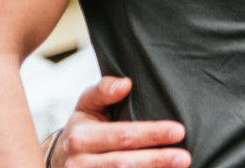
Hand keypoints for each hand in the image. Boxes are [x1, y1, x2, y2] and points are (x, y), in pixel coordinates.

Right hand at [53, 78, 188, 167]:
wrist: (59, 160)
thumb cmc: (83, 127)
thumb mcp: (87, 105)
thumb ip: (104, 90)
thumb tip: (125, 84)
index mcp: (81, 138)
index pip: (122, 135)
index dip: (151, 134)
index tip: (179, 131)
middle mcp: (80, 163)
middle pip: (123, 164)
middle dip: (156, 160)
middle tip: (185, 158)